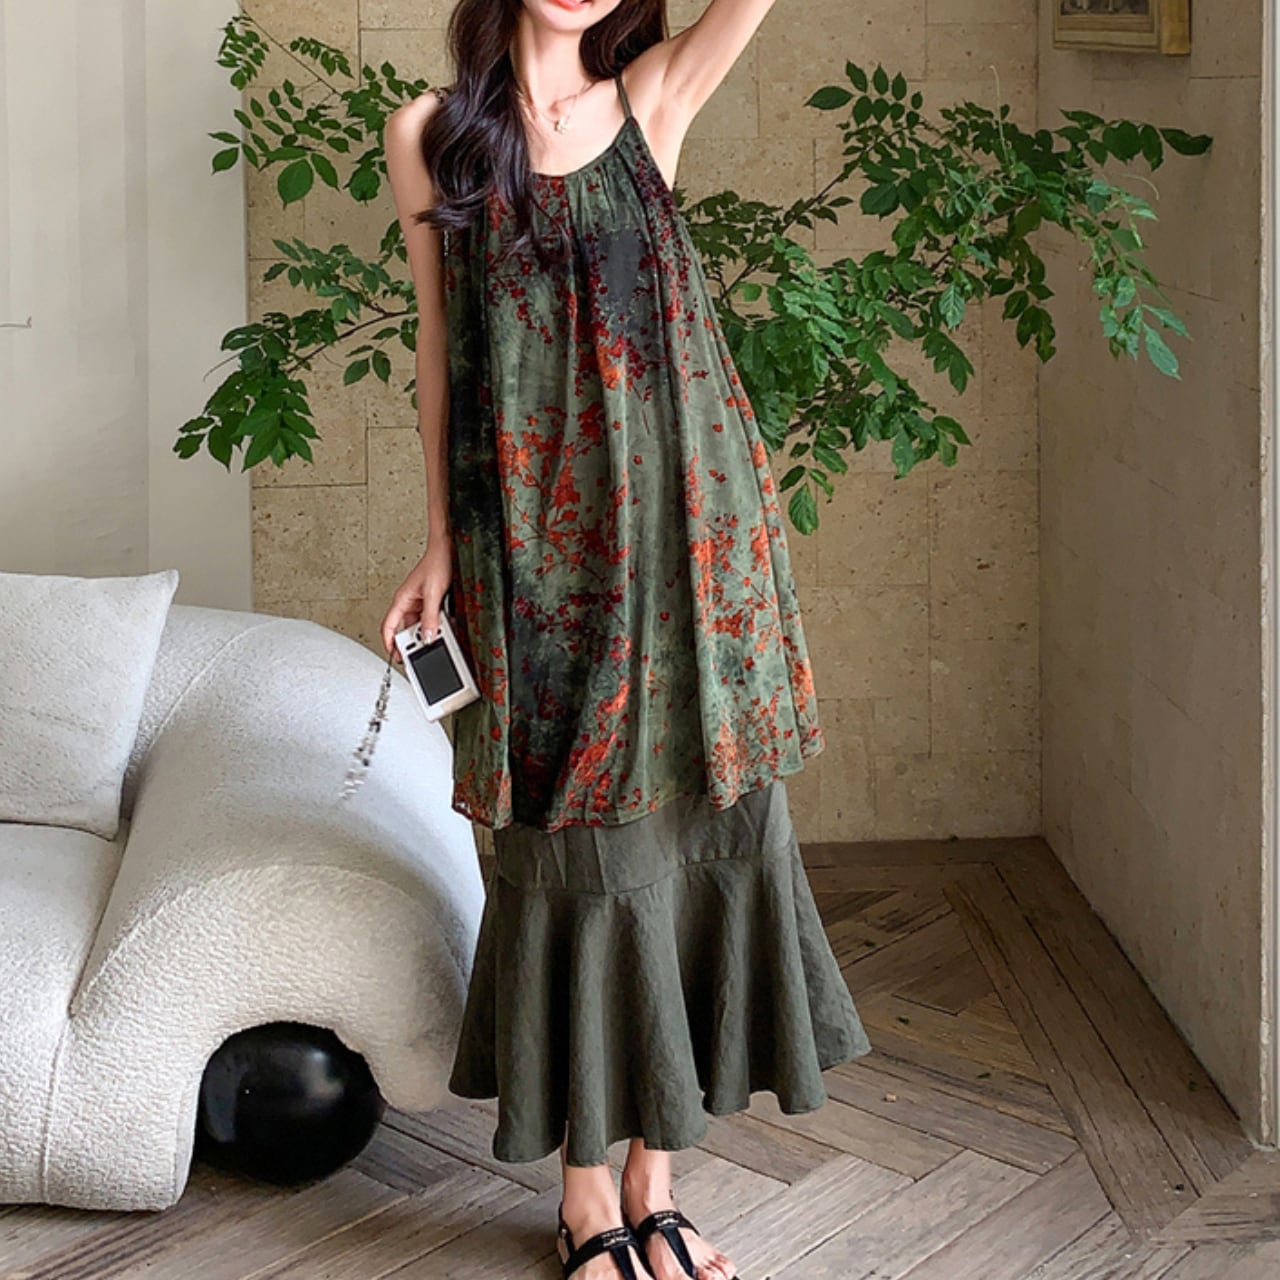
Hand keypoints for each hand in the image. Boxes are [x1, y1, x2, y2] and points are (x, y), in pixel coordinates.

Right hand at [381, 535, 452, 663]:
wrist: (448, 550)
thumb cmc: (436, 563)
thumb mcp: (434, 594)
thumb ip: (430, 617)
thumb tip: (428, 636)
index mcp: (401, 600)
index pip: (389, 626)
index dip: (389, 643)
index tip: (395, 656)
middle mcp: (408, 602)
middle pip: (406, 629)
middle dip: (413, 641)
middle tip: (420, 653)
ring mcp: (420, 602)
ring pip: (421, 625)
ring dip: (428, 632)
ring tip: (436, 639)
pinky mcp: (431, 602)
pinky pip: (431, 618)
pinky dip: (437, 624)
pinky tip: (444, 628)